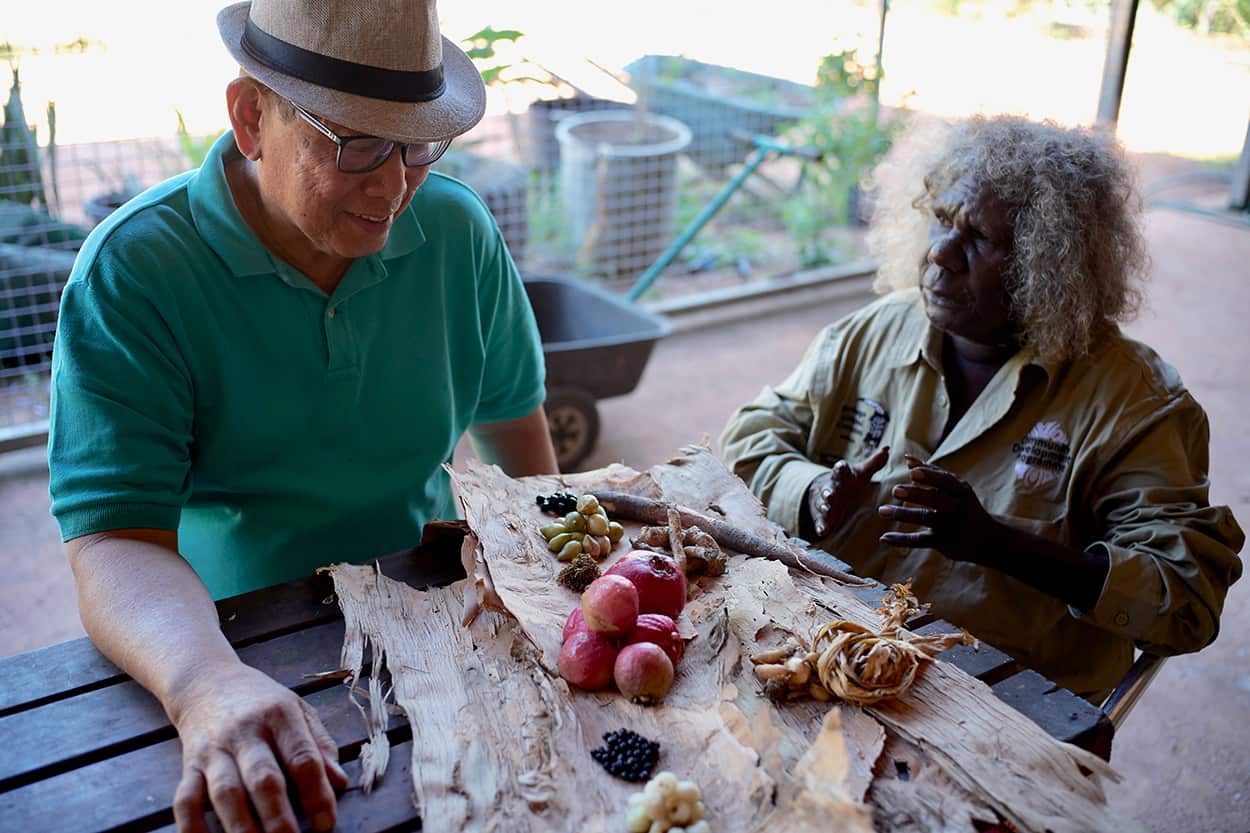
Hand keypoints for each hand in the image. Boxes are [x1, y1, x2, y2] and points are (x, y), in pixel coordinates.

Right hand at [168, 661, 348, 832]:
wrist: (206, 680)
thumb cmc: (262, 701)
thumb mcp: (299, 709)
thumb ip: (320, 745)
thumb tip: (340, 782)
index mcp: (281, 716)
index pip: (303, 757)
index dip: (317, 793)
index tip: (325, 823)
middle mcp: (246, 732)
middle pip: (263, 778)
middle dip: (277, 815)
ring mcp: (215, 750)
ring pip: (225, 792)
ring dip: (240, 825)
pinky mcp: (189, 764)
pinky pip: (185, 799)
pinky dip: (191, 825)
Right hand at [806, 446, 890, 538]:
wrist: (826, 490)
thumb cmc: (849, 481)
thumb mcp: (860, 472)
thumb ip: (873, 463)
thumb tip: (887, 449)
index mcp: (841, 475)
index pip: (839, 469)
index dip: (840, 468)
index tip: (841, 466)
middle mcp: (830, 487)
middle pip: (829, 488)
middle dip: (828, 492)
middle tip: (829, 495)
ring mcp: (824, 501)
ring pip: (822, 504)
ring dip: (824, 508)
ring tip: (826, 511)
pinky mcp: (821, 515)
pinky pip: (820, 520)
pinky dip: (821, 525)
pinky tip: (822, 531)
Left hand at [878, 455, 1003, 563]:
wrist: (988, 540)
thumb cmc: (966, 507)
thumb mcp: (956, 489)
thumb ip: (933, 474)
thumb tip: (908, 459)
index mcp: (961, 491)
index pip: (945, 481)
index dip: (929, 476)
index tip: (912, 470)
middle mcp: (958, 508)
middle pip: (936, 500)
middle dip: (916, 495)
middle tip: (895, 490)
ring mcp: (951, 526)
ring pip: (926, 519)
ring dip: (903, 514)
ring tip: (881, 511)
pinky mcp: (944, 543)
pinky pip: (920, 541)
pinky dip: (902, 540)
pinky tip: (884, 537)